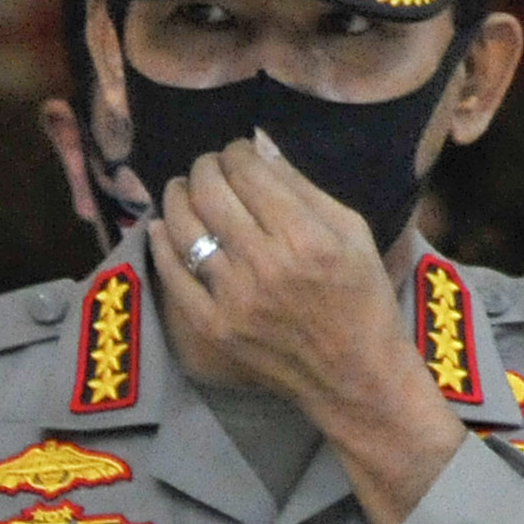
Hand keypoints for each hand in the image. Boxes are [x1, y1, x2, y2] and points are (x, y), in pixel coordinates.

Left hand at [150, 133, 465, 523]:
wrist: (353, 375)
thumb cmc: (361, 297)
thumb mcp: (352, 231)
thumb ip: (303, 187)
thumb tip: (257, 147)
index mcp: (305, 237)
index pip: (248, 172)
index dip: (237, 152)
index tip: (238, 153)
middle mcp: (264, 265)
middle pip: (210, 192)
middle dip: (205, 167)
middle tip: (209, 166)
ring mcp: (233, 299)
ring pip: (183, 227)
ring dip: (178, 196)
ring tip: (184, 189)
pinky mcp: (213, 326)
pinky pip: (172, 273)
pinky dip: (162, 242)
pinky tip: (164, 227)